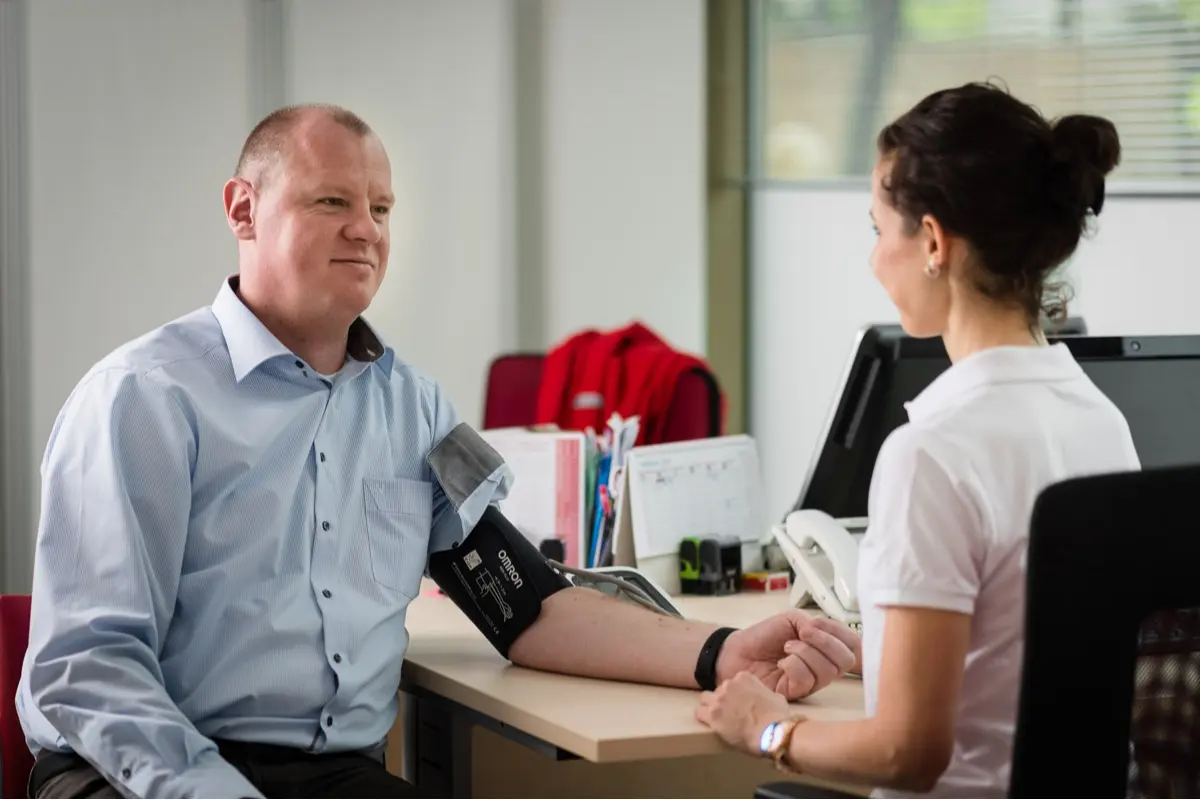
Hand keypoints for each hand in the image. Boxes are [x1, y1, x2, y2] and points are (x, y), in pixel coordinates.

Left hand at [696, 671, 794, 755]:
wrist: (771, 733)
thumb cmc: (777, 717)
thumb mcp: (776, 697)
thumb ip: (765, 693)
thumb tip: (765, 698)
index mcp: (744, 677)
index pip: (734, 682)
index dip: (737, 694)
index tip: (741, 703)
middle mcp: (729, 685)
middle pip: (720, 690)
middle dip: (724, 700)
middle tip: (731, 713)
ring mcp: (719, 700)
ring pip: (705, 698)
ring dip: (711, 706)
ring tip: (718, 717)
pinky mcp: (712, 715)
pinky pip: (699, 712)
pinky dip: (703, 717)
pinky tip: (709, 723)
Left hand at [716, 613, 859, 699]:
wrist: (737, 651)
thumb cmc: (764, 636)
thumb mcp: (792, 619)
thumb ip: (812, 623)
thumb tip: (820, 631)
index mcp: (825, 647)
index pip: (852, 644)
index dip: (840, 632)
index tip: (816, 622)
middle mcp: (823, 666)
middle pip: (846, 660)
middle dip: (826, 642)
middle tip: (804, 633)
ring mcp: (811, 682)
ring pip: (827, 671)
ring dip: (805, 652)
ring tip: (787, 647)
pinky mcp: (796, 693)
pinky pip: (807, 679)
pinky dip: (794, 664)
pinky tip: (782, 662)